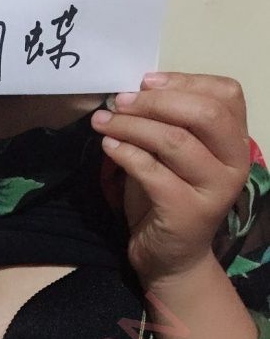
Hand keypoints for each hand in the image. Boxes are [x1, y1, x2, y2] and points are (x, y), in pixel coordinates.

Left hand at [90, 72, 251, 286]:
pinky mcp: (186, 211)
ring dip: (132, 126)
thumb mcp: (172, 158)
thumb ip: (167, 126)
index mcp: (236, 142)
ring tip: (103, 122)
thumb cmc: (168, 201)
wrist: (170, 258)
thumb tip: (133, 93)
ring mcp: (213, 189)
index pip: (226, 94)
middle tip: (119, 102)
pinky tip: (107, 147)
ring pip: (175, 140)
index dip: (184, 80)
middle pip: (204, 113)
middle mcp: (234, 164)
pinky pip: (152, 172)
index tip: (145, 81)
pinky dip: (125, 153)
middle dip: (156, 102)